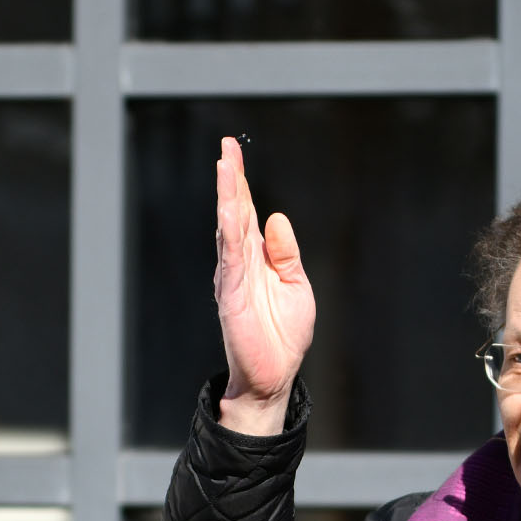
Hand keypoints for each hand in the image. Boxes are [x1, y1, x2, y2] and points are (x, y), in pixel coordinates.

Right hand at [213, 136, 315, 434]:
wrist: (275, 374)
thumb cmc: (283, 334)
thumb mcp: (295, 285)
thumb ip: (285, 253)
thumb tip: (275, 218)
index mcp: (256, 259)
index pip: (247, 214)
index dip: (242, 185)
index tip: (234, 153)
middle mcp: (240, 263)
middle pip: (234, 213)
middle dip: (231, 180)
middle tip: (226, 146)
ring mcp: (233, 277)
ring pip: (228, 228)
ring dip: (227, 197)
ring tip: (225, 165)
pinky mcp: (230, 294)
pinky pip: (229, 256)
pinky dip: (228, 230)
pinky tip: (228, 208)